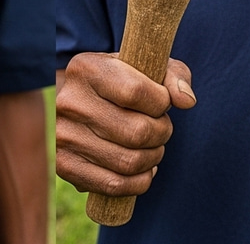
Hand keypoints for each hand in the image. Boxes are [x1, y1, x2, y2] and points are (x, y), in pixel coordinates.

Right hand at [55, 53, 194, 196]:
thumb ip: (172, 75)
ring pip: (129, 162)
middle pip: (137, 132)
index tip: (162, 101)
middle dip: (162, 133)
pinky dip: (140, 181)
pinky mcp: (64, 165)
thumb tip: (186, 101)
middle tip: (161, 127)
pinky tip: (143, 167)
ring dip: (154, 157)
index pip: (136, 92)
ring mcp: (63, 135)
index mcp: (86, 68)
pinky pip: (115, 185)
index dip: (161, 102)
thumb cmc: (120, 80)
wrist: (79, 99)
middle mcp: (69, 101)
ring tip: (153, 146)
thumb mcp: (143, 64)